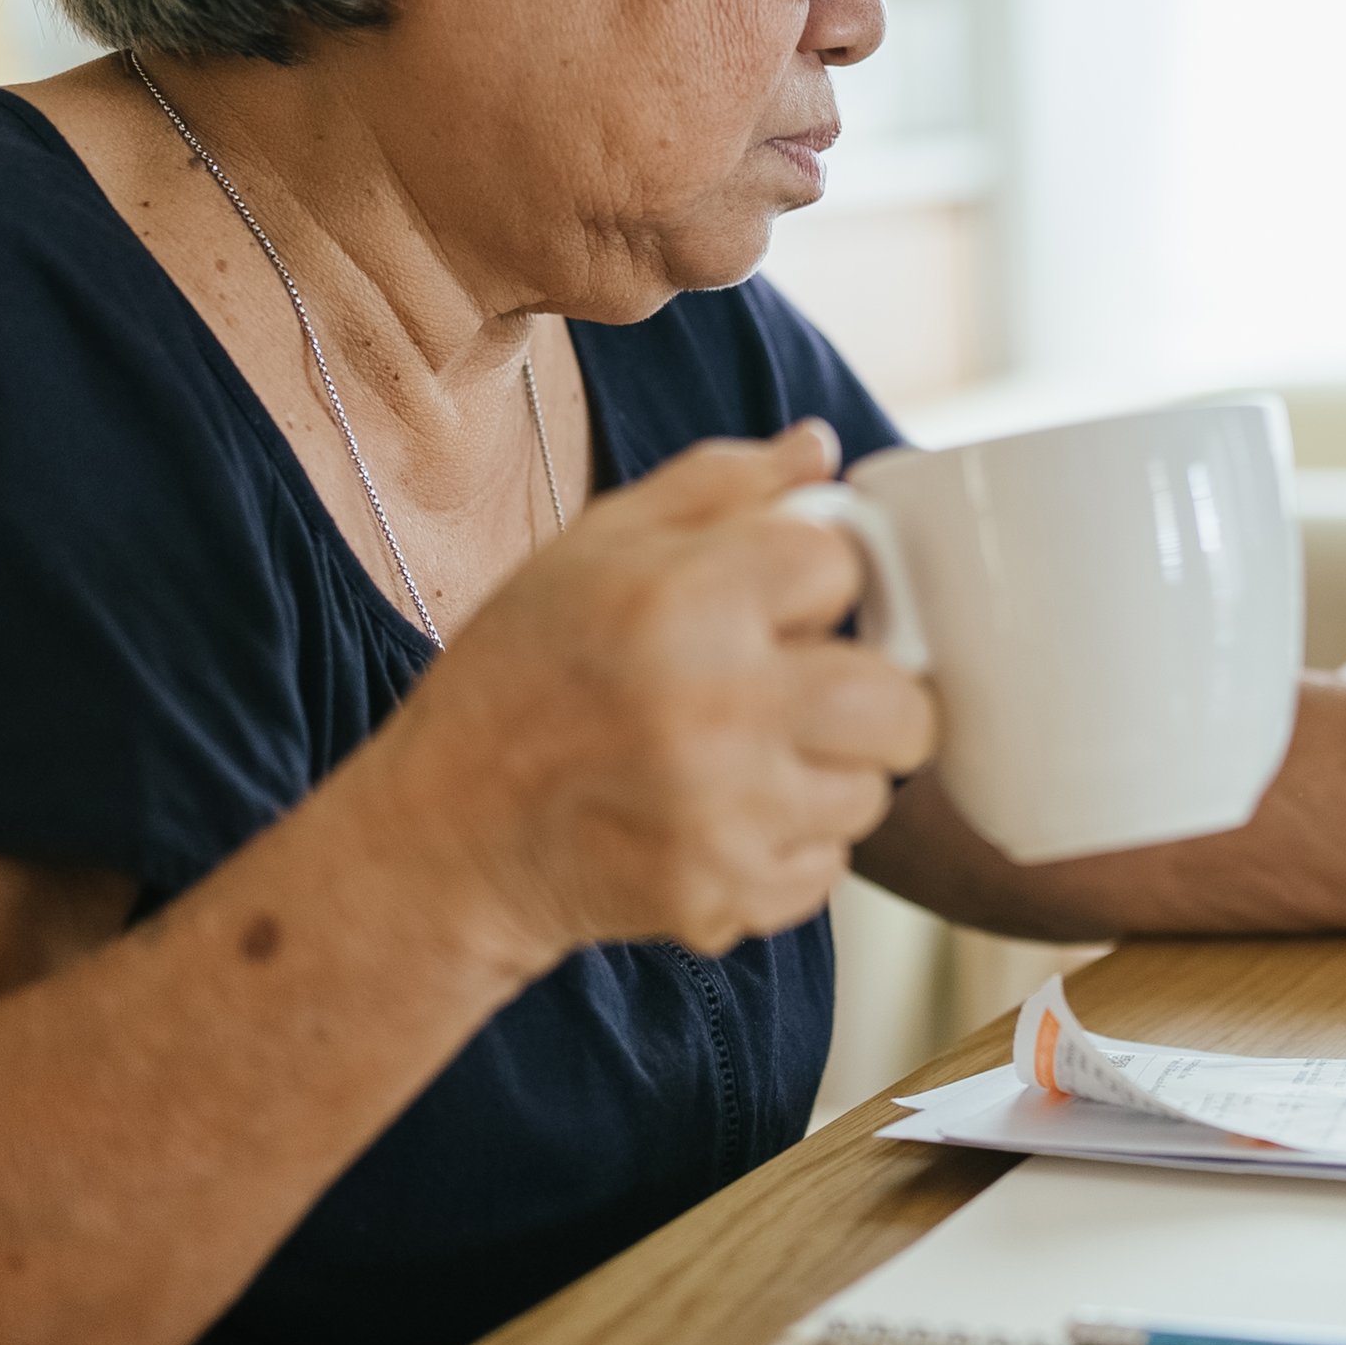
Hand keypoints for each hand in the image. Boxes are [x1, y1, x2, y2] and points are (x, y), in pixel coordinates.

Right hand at [389, 419, 938, 965]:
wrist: (445, 835)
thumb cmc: (521, 673)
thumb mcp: (595, 545)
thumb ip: (720, 485)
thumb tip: (820, 447)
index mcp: (682, 601)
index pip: (842, 568)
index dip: (814, 581)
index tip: (774, 601)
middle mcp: (715, 710)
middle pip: (900, 705)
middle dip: (868, 692)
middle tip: (805, 689)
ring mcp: (724, 818)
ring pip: (871, 790)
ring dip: (828, 771)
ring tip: (747, 755)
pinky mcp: (723, 898)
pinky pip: (827, 866)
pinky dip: (789, 844)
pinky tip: (719, 816)